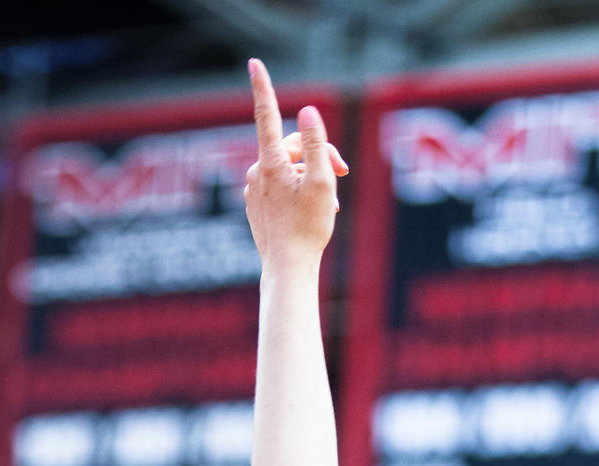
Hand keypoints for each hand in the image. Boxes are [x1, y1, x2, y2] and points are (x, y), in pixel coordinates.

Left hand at [243, 59, 346, 266]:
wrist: (288, 269)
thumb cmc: (308, 228)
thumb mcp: (321, 182)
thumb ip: (315, 143)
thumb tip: (308, 111)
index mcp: (271, 162)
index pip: (267, 115)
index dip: (263, 87)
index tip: (254, 63)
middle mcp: (257, 172)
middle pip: (290, 148)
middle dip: (318, 155)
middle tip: (344, 172)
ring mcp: (254, 191)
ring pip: (287, 170)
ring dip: (311, 177)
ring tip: (331, 201)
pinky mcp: (256, 207)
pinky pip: (280, 188)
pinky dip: (298, 192)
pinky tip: (311, 211)